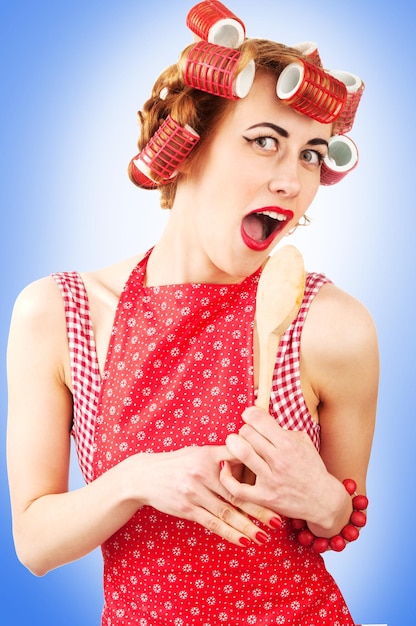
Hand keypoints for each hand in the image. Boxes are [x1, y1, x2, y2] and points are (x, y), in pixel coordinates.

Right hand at [131, 444, 280, 546]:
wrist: (145, 476)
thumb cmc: (177, 462)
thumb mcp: (198, 452)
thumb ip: (222, 455)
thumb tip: (249, 456)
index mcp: (208, 455)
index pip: (238, 462)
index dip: (258, 473)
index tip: (276, 483)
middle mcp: (202, 473)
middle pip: (237, 493)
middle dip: (259, 508)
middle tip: (278, 519)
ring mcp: (194, 492)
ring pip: (227, 512)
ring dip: (247, 526)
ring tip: (264, 536)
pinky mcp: (187, 508)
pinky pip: (212, 524)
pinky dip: (230, 533)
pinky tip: (243, 540)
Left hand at [220, 406, 331, 522]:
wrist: (323, 500)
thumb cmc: (311, 468)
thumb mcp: (303, 442)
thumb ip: (281, 429)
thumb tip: (259, 417)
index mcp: (288, 444)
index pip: (259, 419)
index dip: (249, 414)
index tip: (249, 416)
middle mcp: (279, 460)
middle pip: (247, 433)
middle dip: (244, 430)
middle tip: (246, 434)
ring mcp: (270, 480)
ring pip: (241, 453)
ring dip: (233, 445)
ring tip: (234, 444)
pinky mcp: (264, 498)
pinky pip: (236, 487)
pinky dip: (226, 475)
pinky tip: (226, 466)